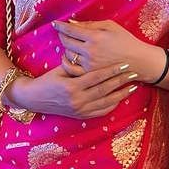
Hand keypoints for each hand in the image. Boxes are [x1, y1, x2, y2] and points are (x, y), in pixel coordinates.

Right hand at [10, 63, 137, 119]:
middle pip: (105, 89)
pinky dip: (112, 105)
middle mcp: (77, 100)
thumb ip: (75, 64)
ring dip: (121, 94)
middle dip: (121, 81)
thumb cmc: (47, 80)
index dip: (112, 70)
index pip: (97, 77)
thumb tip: (90, 51)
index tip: (124, 64)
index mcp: (72, 86)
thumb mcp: (59, 70)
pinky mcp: (81, 116)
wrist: (35, 99)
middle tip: (134, 73)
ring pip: (106, 102)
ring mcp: (80, 110)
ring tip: (133, 86)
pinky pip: (101, 112)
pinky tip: (120, 98)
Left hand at [54, 18, 147, 75]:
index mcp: (95, 37)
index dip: (61, 26)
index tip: (55, 24)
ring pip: (68, 54)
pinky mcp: (90, 74)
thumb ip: (90, 24)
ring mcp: (89, 65)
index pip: (71, 30)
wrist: (138, 61)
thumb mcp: (110, 26)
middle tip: (62, 33)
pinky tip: (68, 58)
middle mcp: (90, 51)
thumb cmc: (125, 41)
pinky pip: (71, 69)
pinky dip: (66, 62)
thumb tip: (73, 23)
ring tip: (68, 44)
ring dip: (66, 48)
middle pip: (67, 42)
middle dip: (62, 35)